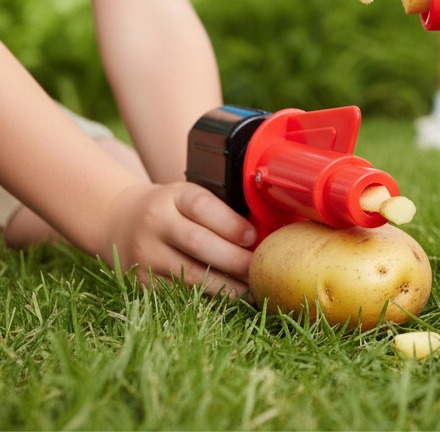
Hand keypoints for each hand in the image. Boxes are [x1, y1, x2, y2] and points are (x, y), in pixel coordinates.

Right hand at [102, 181, 255, 296]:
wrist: (121, 222)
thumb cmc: (172, 208)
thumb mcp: (189, 195)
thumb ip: (219, 209)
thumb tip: (263, 233)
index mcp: (173, 196)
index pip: (202, 207)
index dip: (230, 224)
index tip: (253, 238)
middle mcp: (155, 224)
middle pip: (198, 243)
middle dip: (235, 260)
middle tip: (261, 269)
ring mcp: (146, 255)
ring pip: (190, 274)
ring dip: (226, 285)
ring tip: (252, 289)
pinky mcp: (142, 282)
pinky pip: (180, 293)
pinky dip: (208, 297)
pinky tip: (228, 298)